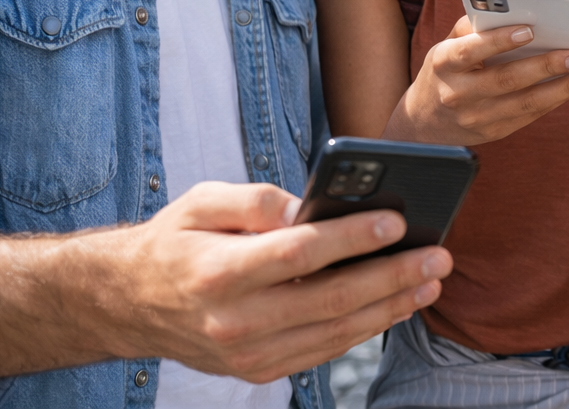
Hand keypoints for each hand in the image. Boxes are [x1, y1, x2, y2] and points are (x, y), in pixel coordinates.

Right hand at [101, 182, 451, 381]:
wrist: (131, 304)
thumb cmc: (176, 242)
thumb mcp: (200, 201)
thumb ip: (252, 199)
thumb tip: (300, 206)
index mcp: (217, 272)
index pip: (298, 254)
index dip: (351, 238)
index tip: (397, 221)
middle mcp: (233, 320)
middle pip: (329, 299)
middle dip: (392, 276)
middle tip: (438, 256)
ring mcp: (247, 353)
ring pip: (335, 331)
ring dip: (391, 306)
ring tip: (431, 280)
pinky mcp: (258, 370)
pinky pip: (324, 350)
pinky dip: (365, 328)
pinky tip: (397, 305)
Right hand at [386, 16, 568, 145]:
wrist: (422, 124)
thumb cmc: (444, 71)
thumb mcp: (446, 46)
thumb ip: (473, 27)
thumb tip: (512, 10)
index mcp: (444, 63)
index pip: (470, 50)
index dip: (499, 40)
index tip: (529, 29)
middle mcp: (458, 93)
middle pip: (506, 80)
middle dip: (546, 65)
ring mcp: (477, 118)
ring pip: (526, 103)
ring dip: (564, 88)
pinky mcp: (495, 132)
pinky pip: (531, 115)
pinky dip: (558, 99)